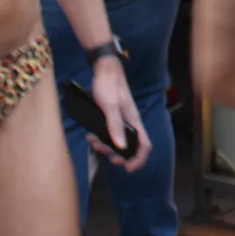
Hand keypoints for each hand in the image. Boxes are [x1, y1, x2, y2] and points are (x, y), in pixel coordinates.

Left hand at [89, 57, 151, 171]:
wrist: (102, 67)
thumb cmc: (108, 84)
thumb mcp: (109, 105)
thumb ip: (114, 125)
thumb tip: (120, 147)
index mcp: (133, 121)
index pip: (144, 145)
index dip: (139, 159)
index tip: (127, 168)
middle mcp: (129, 122)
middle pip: (129, 146)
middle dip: (117, 154)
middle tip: (104, 154)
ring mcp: (120, 119)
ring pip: (117, 140)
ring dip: (105, 146)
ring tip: (93, 143)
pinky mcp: (110, 115)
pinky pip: (108, 132)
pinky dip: (100, 137)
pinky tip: (90, 135)